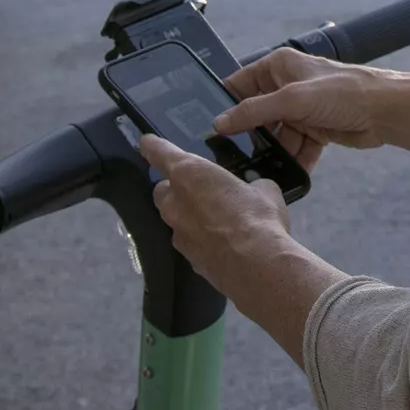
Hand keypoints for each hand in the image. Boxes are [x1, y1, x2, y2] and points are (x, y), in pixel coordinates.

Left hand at [141, 135, 343, 362]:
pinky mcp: (188, 260)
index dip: (152, 146)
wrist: (257, 266)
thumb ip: (250, 186)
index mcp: (189, 174)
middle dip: (174, 188)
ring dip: (188, 216)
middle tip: (197, 189)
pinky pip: (191, 242)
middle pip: (162, 191)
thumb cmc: (257, 216)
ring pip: (175, 219)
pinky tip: (223, 244)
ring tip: (215, 220)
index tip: (146, 143)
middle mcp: (175, 203)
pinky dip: (202, 240)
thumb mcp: (263, 190)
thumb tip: (253, 190)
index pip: (159, 153)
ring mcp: (178, 234)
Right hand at [218, 48, 409, 169]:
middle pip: (258, 114)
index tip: (213, 129)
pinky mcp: (316, 129)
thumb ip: (255, 111)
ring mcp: (303, 109)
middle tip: (239, 156)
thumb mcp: (293, 100)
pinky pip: (297, 148)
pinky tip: (292, 173)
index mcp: (279, 66)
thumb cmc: (344, 92)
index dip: (228, 105)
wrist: (387, 111)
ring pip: (278, 135)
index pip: (241, 84)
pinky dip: (296, 159)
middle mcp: (288, 85)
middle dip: (254, 135)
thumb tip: (221, 122)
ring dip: (277, 151)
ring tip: (266, 169)